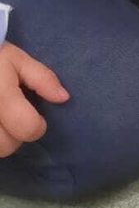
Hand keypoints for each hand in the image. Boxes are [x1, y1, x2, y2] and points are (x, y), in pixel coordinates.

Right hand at [0, 42, 68, 156]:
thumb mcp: (17, 60)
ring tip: (2, 122)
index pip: (26, 128)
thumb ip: (42, 78)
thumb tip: (63, 98)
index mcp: (1, 96)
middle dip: (16, 137)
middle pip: (6, 147)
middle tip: (15, 120)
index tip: (37, 118)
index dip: (37, 126)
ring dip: (0, 141)